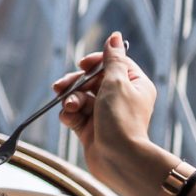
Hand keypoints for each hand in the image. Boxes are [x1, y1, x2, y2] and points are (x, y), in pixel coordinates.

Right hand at [53, 31, 155, 191]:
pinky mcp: (90, 128)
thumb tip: (115, 37)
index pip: (113, 63)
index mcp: (134, 84)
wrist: (118, 158)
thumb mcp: (117, 82)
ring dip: (70, 99)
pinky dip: (69, 114)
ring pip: (79, 96)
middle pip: (91, 80)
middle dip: (75, 83)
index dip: (96, 62)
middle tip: (60, 87)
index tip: (83, 65)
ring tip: (69, 108)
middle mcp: (120, 97)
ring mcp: (104, 113)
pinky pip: (74, 113)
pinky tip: (69, 118)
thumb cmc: (121, 119)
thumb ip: (113, 59)